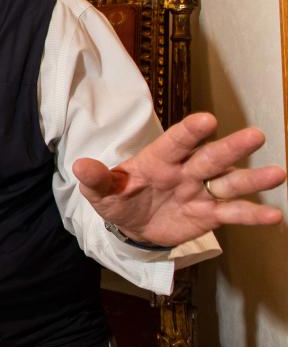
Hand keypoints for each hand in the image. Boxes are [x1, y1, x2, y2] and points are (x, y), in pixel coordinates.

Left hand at [73, 112, 285, 246]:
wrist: (130, 226)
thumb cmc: (118, 198)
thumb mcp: (100, 192)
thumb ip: (96, 179)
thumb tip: (80, 166)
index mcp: (158, 159)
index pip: (175, 142)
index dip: (190, 132)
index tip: (208, 120)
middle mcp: (185, 171)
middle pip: (210, 157)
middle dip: (231, 147)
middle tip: (255, 135)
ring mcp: (200, 192)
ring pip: (229, 183)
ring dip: (252, 178)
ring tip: (277, 173)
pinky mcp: (208, 215)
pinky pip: (232, 214)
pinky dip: (251, 215)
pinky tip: (274, 215)